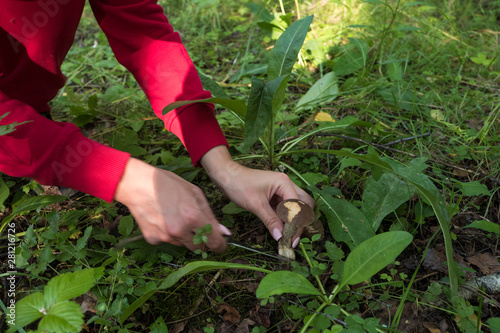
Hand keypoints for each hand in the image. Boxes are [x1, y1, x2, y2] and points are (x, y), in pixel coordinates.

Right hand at [114, 158, 230, 251]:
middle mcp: (180, 230)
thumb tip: (224, 232)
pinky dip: (169, 234)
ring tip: (176, 217)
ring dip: (185, 236)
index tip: (221, 246)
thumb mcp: (194, 193)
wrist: (137, 184)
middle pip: (199, 248)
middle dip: (202, 241)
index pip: (214, 242)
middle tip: (197, 228)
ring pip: (183, 244)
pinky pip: (167, 241)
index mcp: (193, 216)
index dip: (220, 246)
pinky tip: (163, 219)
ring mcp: (165, 236)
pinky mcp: (153, 239)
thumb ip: (210, 215)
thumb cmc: (167, 184)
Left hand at [201, 146, 314, 245]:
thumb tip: (280, 237)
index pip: (297, 206)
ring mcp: (282, 190)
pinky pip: (285, 208)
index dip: (295, 224)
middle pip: (304, 204)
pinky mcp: (276, 195)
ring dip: (293, 221)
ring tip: (287, 237)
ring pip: (296, 207)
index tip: (290, 240)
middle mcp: (287, 185)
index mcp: (284, 183)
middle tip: (292, 239)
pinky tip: (281, 230)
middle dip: (300, 222)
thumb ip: (270, 220)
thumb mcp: (256, 205)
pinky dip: (285, 219)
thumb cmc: (239, 185)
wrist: (226, 175)